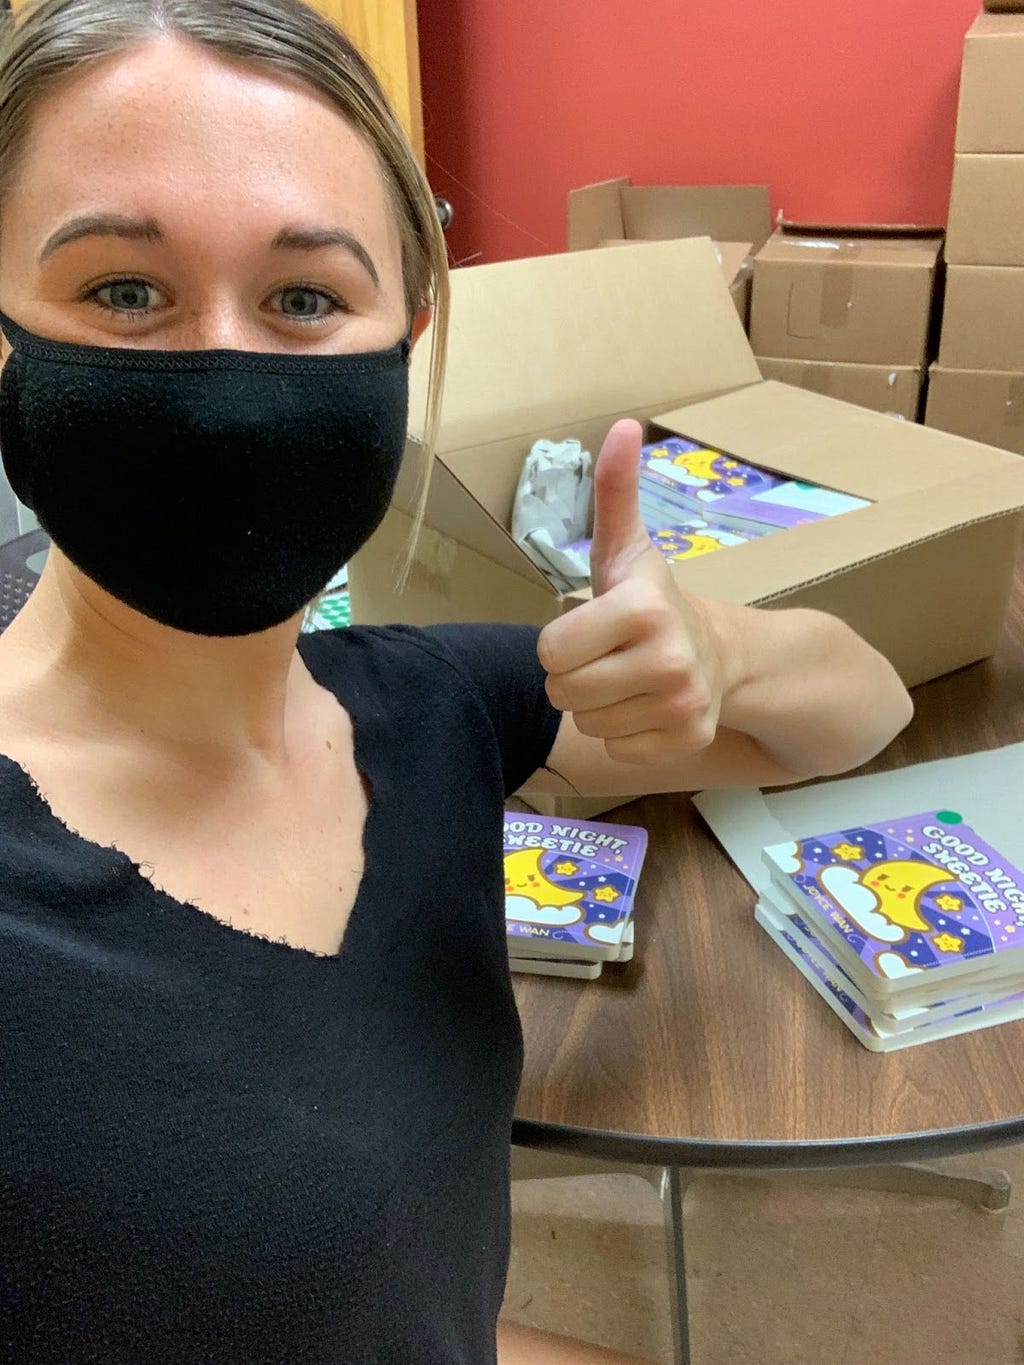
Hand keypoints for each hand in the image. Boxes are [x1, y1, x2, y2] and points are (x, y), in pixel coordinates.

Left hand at [537, 419, 724, 765]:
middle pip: (563, 692)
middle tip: (605, 656)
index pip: (551, 651)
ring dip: (597, 706)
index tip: (590, 628)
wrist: (723, 654)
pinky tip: (644, 707)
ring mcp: (683, 705)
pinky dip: (623, 734)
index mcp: (642, 609)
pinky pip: (617, 750)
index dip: (561, 642)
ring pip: (587, 724)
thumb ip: (614, 492)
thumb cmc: (653, 600)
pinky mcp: (687, 741)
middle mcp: (668, 660)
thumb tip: (622, 426)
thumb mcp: (627, 549)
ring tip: (626, 680)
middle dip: (573, 676)